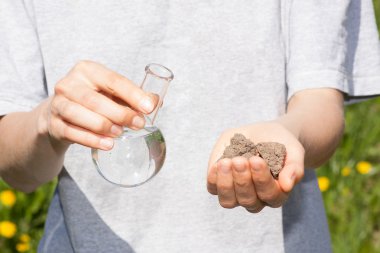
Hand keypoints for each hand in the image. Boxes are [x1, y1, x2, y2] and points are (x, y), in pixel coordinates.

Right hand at [40, 61, 156, 149]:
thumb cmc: (94, 100)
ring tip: (120, 133)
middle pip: (95, 99)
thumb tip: (155, 102)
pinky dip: (91, 140)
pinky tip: (108, 144)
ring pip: (79, 115)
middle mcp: (69, 84)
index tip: (149, 108)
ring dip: (103, 125)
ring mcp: (58, 104)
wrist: (60, 115)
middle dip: (120, 113)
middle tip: (138, 124)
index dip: (132, 94)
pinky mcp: (54, 124)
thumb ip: (134, 97)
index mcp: (87, 70)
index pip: (113, 80)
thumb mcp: (112, 94)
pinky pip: (72, 133)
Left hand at [207, 122, 304, 212]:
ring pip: (228, 201)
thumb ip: (294, 168)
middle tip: (241, 160)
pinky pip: (213, 188)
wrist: (264, 133)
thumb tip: (287, 185)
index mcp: (276, 194)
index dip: (262, 180)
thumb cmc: (281, 144)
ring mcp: (236, 193)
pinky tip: (218, 164)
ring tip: (227, 162)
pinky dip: (214, 178)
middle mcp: (256, 199)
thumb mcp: (293, 151)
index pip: (270, 195)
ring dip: (226, 183)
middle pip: (248, 200)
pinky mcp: (220, 183)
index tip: (257, 160)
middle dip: (243, 180)